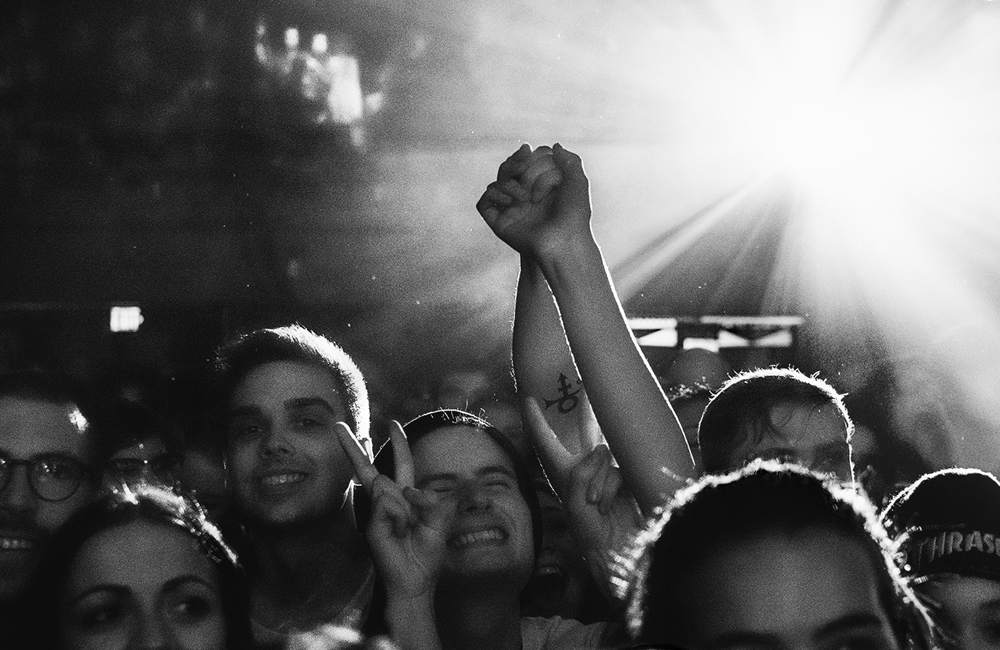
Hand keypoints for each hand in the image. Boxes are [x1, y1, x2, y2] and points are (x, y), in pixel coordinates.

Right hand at [336, 421, 449, 599]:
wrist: (417, 579)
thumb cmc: (428, 553)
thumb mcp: (440, 521)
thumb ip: (431, 500)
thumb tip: (409, 491)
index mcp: (406, 497)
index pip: (402, 464)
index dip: (399, 444)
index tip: (394, 423)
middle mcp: (388, 501)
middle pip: (370, 467)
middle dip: (353, 446)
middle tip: (338, 425)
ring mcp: (376, 512)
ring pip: (386, 487)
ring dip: (405, 508)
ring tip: (407, 529)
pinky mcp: (370, 523)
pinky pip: (386, 503)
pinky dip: (399, 515)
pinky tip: (399, 531)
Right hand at [476, 143, 592, 260]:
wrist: (563, 242)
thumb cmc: (573, 215)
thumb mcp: (577, 182)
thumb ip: (569, 160)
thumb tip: (553, 146)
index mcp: (541, 187)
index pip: (527, 161)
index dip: (532, 156)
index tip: (540, 158)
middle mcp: (525, 197)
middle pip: (510, 168)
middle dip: (517, 162)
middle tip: (526, 164)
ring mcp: (511, 209)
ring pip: (497, 182)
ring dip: (509, 180)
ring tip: (526, 196)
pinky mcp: (499, 222)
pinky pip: (484, 202)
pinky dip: (493, 195)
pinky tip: (511, 201)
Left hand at [521, 397, 641, 593]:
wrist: (613, 549)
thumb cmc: (586, 529)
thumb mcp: (573, 500)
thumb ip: (581, 472)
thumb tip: (600, 452)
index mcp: (562, 470)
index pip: (545, 439)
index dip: (536, 418)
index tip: (527, 397)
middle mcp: (584, 466)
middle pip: (586, 431)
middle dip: (586, 409)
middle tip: (585, 386)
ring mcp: (606, 470)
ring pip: (600, 456)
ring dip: (596, 483)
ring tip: (594, 505)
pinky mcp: (625, 476)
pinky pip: (615, 471)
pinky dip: (609, 490)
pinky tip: (606, 507)